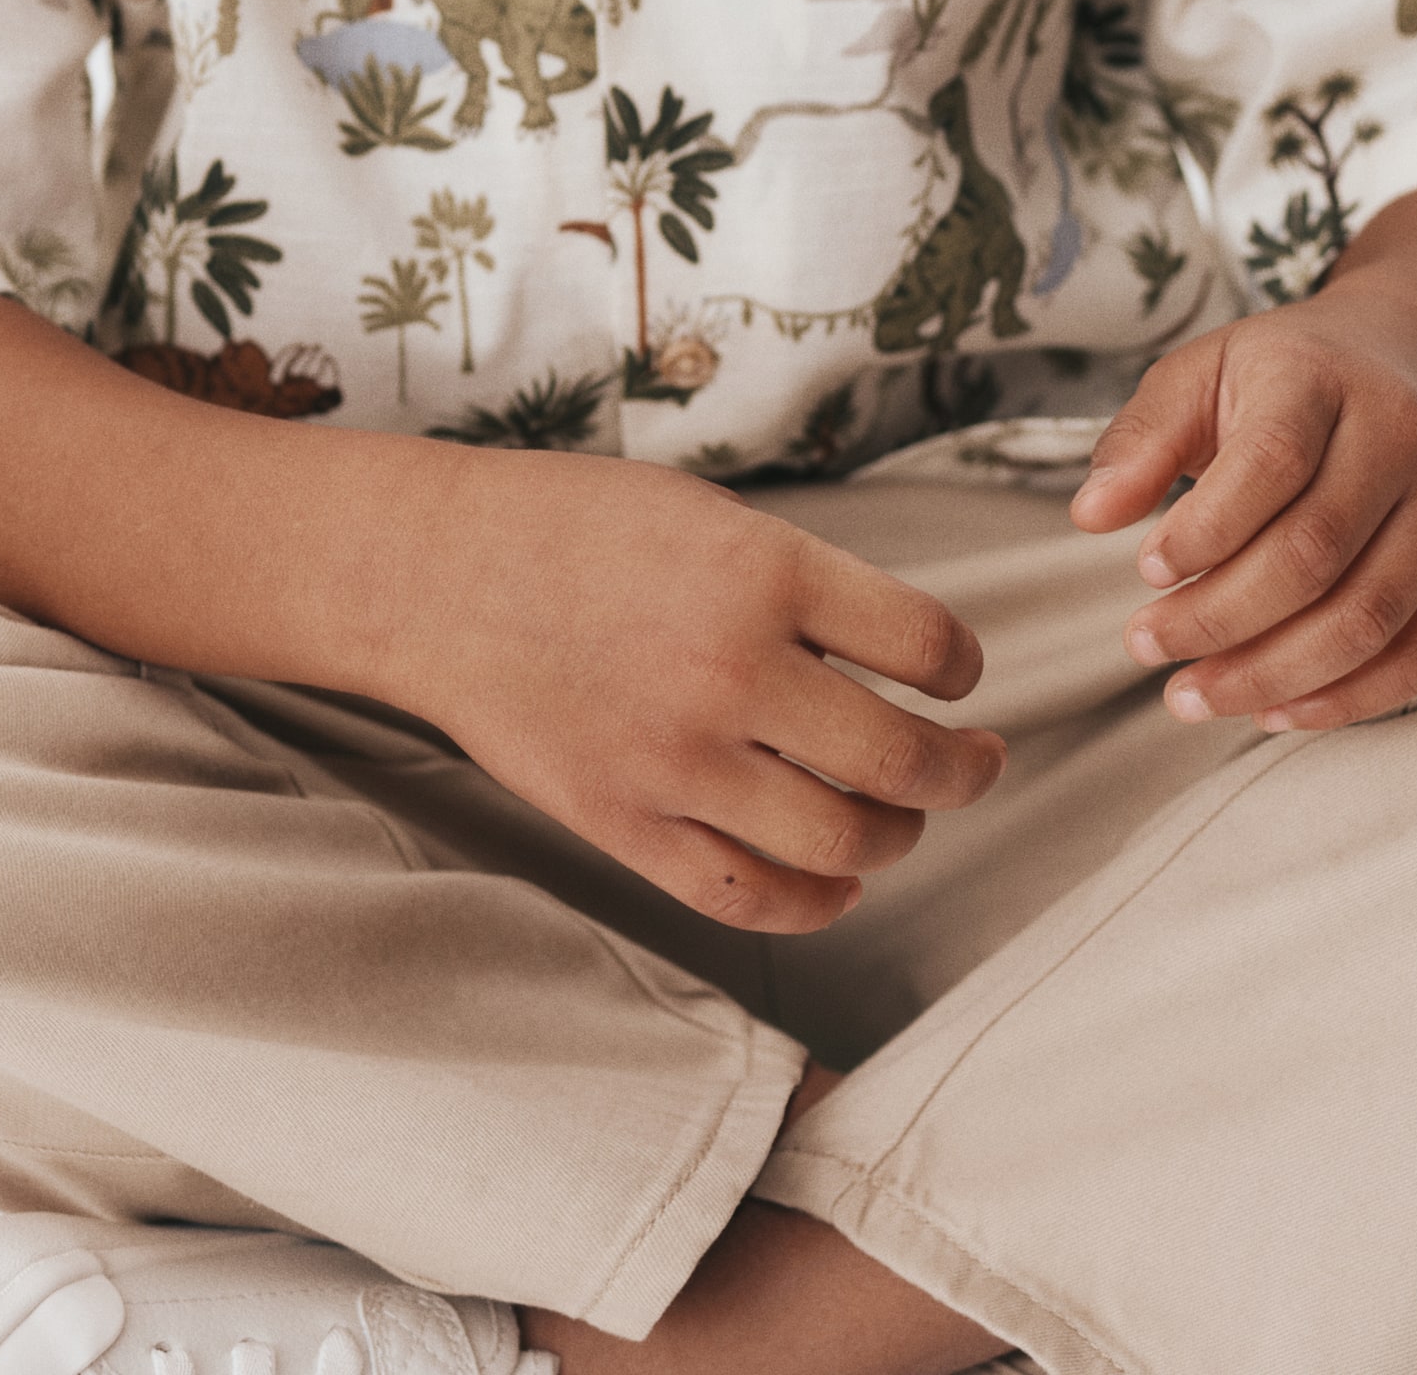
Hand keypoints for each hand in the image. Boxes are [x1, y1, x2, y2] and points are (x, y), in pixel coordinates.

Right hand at [399, 449, 1005, 932]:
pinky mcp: (625, 825)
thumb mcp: (709, 514)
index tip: (960, 675)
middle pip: (902, 761)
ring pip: (841, 844)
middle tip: (977, 761)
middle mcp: (729, 670)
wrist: (438, 575)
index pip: (926, 645)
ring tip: (901, 814)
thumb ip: (804, 582)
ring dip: (897, 837)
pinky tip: (835, 879)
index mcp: (761, 572)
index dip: (965, 668)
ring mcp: (675, 760)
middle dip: (964, 771)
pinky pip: (751, 897)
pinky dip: (814, 901)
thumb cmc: (577, 528)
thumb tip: (905, 654)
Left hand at [1067, 276, 1416, 731]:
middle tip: (1146, 647)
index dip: (1205, 531)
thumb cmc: (1283, 379)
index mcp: (1322, 379)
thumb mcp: (1200, 372)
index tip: (1145, 569)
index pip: (1272, 464)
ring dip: (1271, 674)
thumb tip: (1092, 515)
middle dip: (1219, 618)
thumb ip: (1141, 440)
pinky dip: (1347, 700)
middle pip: (1316, 554)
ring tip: (1191, 695)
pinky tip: (1273, 711)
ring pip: (1368, 616)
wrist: (1411, 361)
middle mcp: (1403, 437)